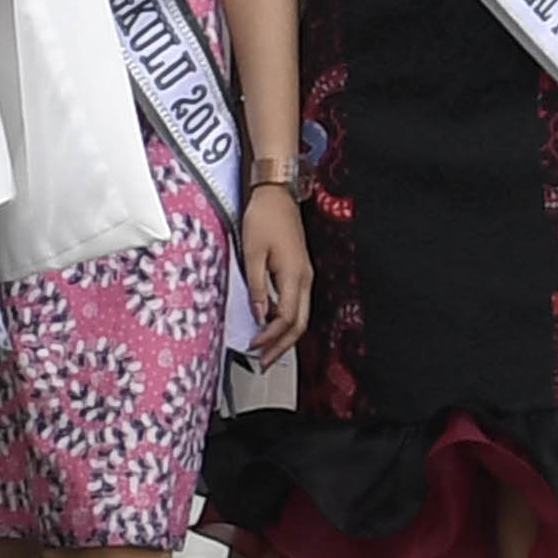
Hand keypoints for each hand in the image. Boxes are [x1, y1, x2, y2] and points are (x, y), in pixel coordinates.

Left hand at [239, 182, 311, 357]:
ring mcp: (305, 275)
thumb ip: (256, 287)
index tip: (254, 348)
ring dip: (284, 335)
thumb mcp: (252, 253)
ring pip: (300, 315)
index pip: (287, 319)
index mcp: (294, 276)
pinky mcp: (299, 270)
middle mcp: (305, 279)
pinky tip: (269, 323)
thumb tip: (258, 316)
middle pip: (299, 324)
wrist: (277, 195)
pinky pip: (296, 302)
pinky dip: (284, 318)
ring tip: (266, 349)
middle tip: (264, 362)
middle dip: (282, 346)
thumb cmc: (264, 218)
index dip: (271, 338)